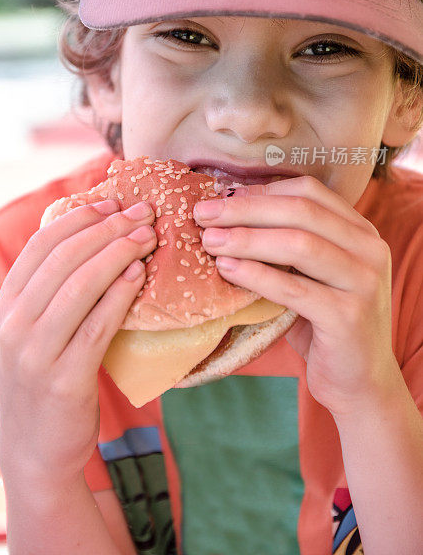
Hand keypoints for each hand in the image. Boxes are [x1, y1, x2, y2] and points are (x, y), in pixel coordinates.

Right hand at [0, 199, 156, 485]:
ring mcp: (34, 353)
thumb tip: (92, 238)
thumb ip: (48, 291)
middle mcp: (12, 324)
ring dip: (118, 253)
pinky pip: (96, 326)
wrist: (36, 450)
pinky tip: (139, 275)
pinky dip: (120, 295)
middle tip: (143, 212)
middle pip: (63, 258)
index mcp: (5, 305)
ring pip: (79, 286)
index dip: (79, 217)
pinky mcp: (62, 380)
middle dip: (107, 228)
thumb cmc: (44, 378)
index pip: (40, 244)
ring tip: (148, 235)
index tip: (113, 202)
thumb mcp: (31, 331)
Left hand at [194, 176, 398, 418]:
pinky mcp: (349, 317)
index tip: (219, 197)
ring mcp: (364, 282)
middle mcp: (370, 249)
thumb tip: (224, 211)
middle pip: (300, 211)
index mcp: (360, 231)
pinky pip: (295, 288)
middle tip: (203, 214)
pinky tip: (227, 270)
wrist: (358, 382)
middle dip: (245, 209)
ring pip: (299, 244)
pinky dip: (257, 275)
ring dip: (246, 239)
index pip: (308, 191)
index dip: (260, 191)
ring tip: (209, 241)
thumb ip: (284, 243)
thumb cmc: (321, 323)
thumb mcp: (308, 274)